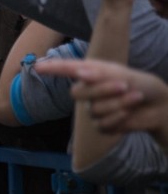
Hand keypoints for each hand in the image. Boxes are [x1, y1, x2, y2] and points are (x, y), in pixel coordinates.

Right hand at [35, 58, 167, 146]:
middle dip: (102, 90)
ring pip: (94, 110)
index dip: (51, 69)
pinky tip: (130, 113)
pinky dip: (119, 118)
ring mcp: (92, 109)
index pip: (65, 69)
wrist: (158, 105)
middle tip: (123, 86)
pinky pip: (102, 124)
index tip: (37, 67)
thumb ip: (100, 74)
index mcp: (90, 73)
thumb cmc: (140, 84)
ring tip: (134, 98)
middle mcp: (88, 91)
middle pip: (78, 93)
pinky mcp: (102, 126)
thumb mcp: (122, 74)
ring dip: (118, 105)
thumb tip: (80, 73)